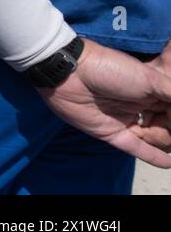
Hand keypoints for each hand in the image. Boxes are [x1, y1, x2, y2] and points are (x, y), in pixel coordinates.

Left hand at [37, 38, 170, 166]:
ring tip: (147, 129)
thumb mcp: (149, 78)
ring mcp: (127, 121)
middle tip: (162, 120)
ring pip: (156, 139)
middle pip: (167, 125)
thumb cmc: (111, 69)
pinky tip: (168, 163)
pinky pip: (137, 149)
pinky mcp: (113, 134)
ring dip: (160, 138)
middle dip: (169, 127)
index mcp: (151, 90)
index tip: (169, 113)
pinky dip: (154, 156)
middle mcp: (142, 107)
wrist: (71, 73)